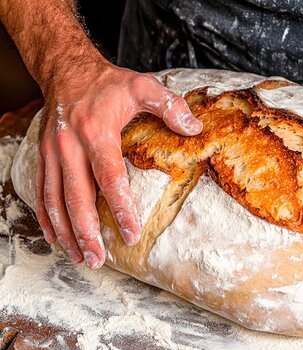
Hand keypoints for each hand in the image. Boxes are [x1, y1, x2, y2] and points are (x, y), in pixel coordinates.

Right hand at [36, 60, 201, 268]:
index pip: (109, 177)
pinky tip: (56, 238)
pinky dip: (46, 218)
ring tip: (82, 258)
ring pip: (55, 200)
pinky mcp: (43, 156)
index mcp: (97, 132)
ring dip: (67, 232)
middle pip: (77, 197)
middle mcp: (70, 146)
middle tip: (100, 260)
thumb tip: (195, 129)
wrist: (67, 70)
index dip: (120, 208)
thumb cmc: (109, 83)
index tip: (131, 234)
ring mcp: (53, 153)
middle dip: (88, 232)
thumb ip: (170, 106)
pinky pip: (41, 192)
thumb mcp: (143, 86)